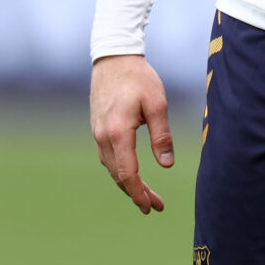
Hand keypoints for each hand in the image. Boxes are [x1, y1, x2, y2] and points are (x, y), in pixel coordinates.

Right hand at [90, 54, 173, 214]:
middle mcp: (103, 137)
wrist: (113, 58)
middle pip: (118, 175)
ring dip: (128, 182)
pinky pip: (107, 157)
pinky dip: (120, 169)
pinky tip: (131, 171)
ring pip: (112, 167)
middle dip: (136, 193)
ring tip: (146, 193)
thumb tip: (167, 165)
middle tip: (154, 206)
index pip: (127, 174)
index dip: (139, 193)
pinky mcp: (97, 128)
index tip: (150, 207)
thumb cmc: (138, 78)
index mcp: (118, 133)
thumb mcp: (157, 104)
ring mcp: (97, 133)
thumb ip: (161, 135)